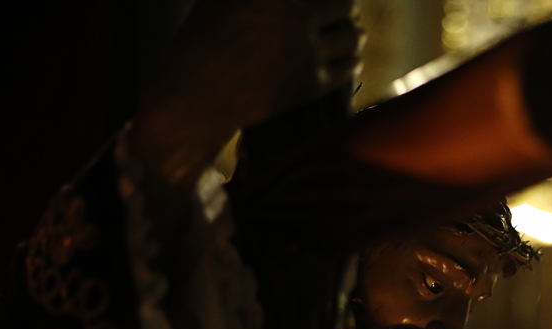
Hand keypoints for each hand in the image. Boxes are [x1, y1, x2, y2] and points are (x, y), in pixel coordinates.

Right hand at [130, 0, 361, 189]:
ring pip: (353, 35)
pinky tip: (348, 59)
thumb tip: (302, 1)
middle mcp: (293, 15)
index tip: (338, 0)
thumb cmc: (205, 40)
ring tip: (351, 33)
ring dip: (354, 33)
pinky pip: (349, 67)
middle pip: (346, 3)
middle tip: (346, 11)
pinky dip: (351, 60)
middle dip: (346, 7)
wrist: (197, 96)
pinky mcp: (311, 83)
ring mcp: (306, 50)